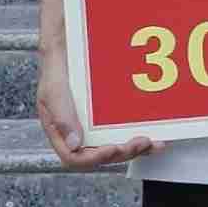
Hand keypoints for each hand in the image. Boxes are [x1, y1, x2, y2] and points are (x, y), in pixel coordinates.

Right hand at [36, 56, 153, 172]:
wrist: (68, 47)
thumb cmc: (56, 69)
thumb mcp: (53, 91)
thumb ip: (62, 118)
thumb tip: (75, 145)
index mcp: (61, 132)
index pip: (75, 158)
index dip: (95, 158)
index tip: (112, 148)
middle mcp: (79, 133)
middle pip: (101, 155)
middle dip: (123, 152)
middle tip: (141, 143)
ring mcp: (95, 127)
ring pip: (116, 147)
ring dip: (136, 149)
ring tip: (153, 143)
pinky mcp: (108, 118)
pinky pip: (124, 132)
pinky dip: (139, 135)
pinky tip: (154, 133)